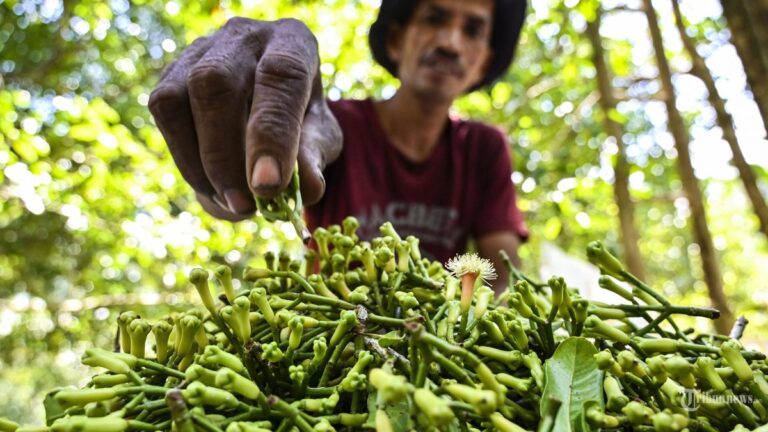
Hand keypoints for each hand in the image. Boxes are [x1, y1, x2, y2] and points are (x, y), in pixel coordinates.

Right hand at [149, 17, 341, 220]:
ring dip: (199, 163)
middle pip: (216, 84)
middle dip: (225, 156)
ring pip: (178, 98)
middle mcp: (243, 37)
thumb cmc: (303, 119)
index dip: (271, 134)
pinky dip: (184, 159)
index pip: (280, 76)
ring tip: (230, 204)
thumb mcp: (321, 137)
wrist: (275, 102)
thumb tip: (305, 190)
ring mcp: (201, 49)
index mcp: (292, 43)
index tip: (266, 187)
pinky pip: (164, 112)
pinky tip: (211, 188)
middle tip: (244, 206)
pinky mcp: (172, 72)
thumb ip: (314, 158)